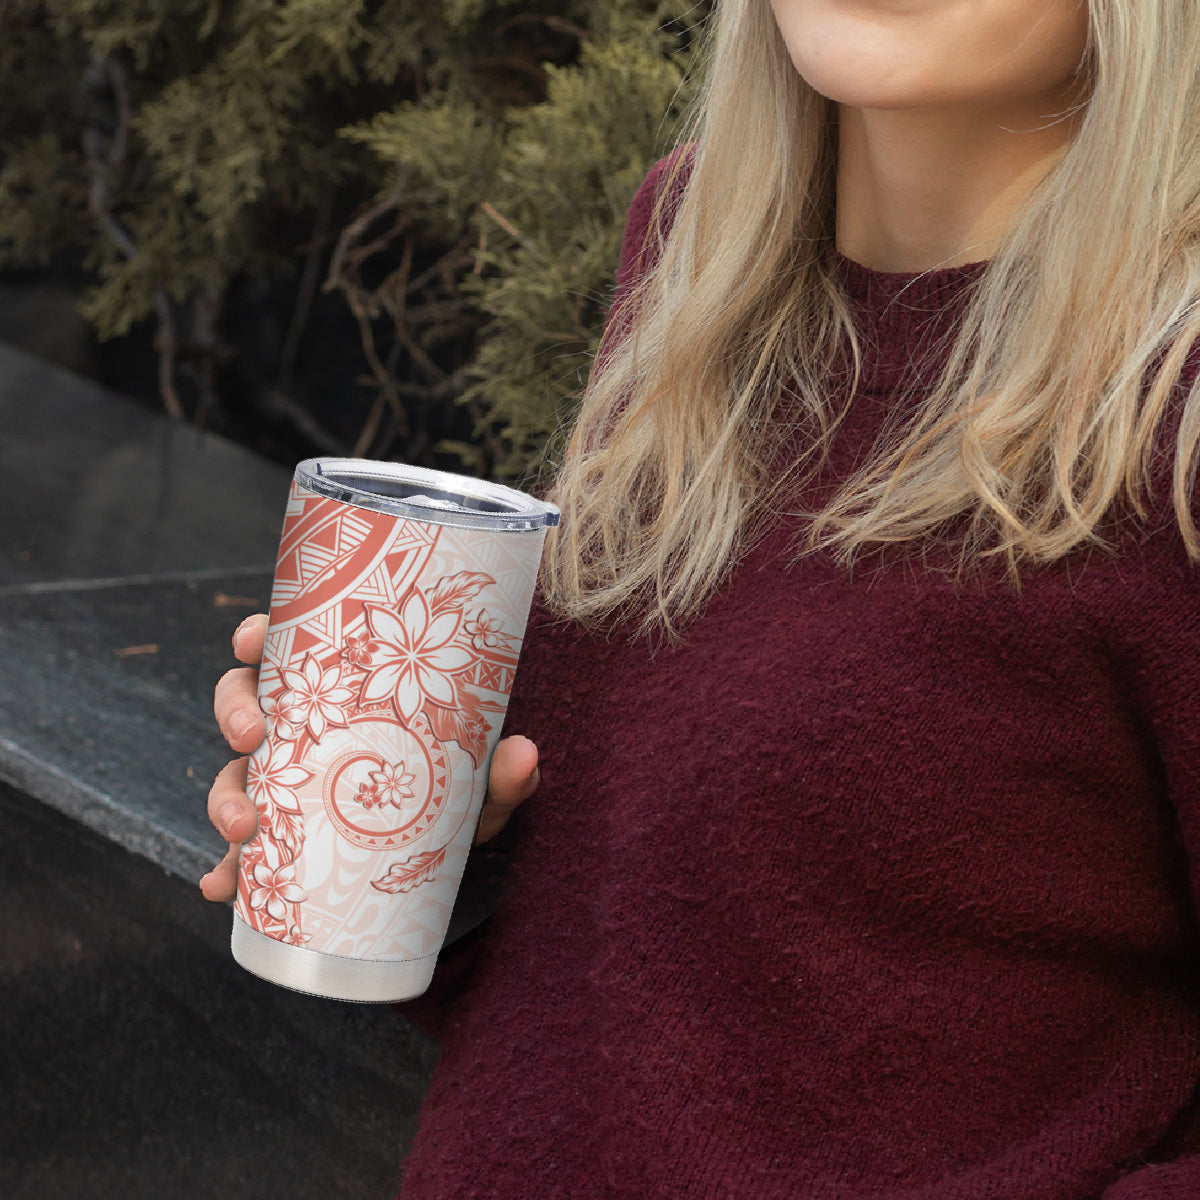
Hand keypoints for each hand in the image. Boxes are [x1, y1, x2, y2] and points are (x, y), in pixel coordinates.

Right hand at [198, 613, 539, 900]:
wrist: (450, 866)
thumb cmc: (459, 800)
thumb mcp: (481, 788)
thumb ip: (501, 774)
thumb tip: (524, 754)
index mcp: (341, 698)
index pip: (289, 652)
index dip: (257, 636)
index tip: (250, 638)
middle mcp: (304, 735)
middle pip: (244, 704)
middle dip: (234, 715)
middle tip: (251, 737)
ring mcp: (286, 788)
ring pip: (235, 775)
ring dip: (225, 797)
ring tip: (242, 828)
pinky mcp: (281, 844)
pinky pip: (240, 856)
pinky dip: (225, 872)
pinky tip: (220, 888)